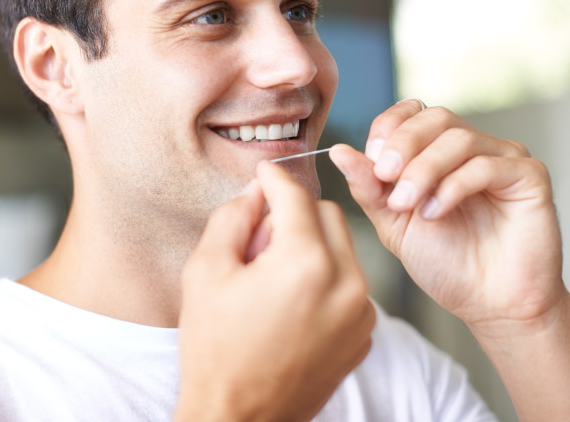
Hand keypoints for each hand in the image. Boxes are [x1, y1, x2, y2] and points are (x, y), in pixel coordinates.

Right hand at [175, 161, 373, 421]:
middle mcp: (345, 283)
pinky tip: (292, 301)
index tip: (263, 173)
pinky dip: (326, 277)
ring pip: (344, 247)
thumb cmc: (216, 349)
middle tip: (260, 238)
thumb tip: (255, 192)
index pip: (296, 196)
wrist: (240, 418)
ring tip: (274, 274)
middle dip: (295, 213)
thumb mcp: (206, 271)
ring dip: (313, 244)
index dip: (274, 179)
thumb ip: (233, 217)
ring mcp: (360, 312)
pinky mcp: (363, 333)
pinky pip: (350, 283)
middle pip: (328, 214)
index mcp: (305, 263)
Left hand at [329, 99, 565, 331]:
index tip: (371, 160)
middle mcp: (472, 148)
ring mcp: (503, 158)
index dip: (388, 128)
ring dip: (424, 169)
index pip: (411, 113)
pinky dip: (454, 185)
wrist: (491, 307)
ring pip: (459, 138)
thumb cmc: (446, 265)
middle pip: (435, 117)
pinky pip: (488, 164)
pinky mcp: (529, 176)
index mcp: (438, 152)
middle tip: (386, 177)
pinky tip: (436, 212)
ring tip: (408, 206)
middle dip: (403, 145)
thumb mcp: (393, 223)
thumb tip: (339, 151)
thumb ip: (369, 187)